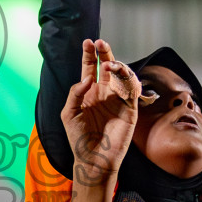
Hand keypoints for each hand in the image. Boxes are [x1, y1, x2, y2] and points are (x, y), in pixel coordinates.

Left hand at [61, 38, 139, 185]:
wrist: (93, 158)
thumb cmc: (78, 138)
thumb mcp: (69, 113)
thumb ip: (75, 93)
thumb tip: (88, 78)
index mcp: (89, 92)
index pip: (90, 68)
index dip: (89, 54)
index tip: (88, 42)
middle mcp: (105, 93)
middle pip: (108, 66)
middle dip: (105, 52)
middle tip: (100, 43)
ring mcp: (118, 100)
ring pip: (122, 75)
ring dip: (117, 65)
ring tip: (108, 64)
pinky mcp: (130, 109)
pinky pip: (132, 89)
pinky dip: (128, 79)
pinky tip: (118, 75)